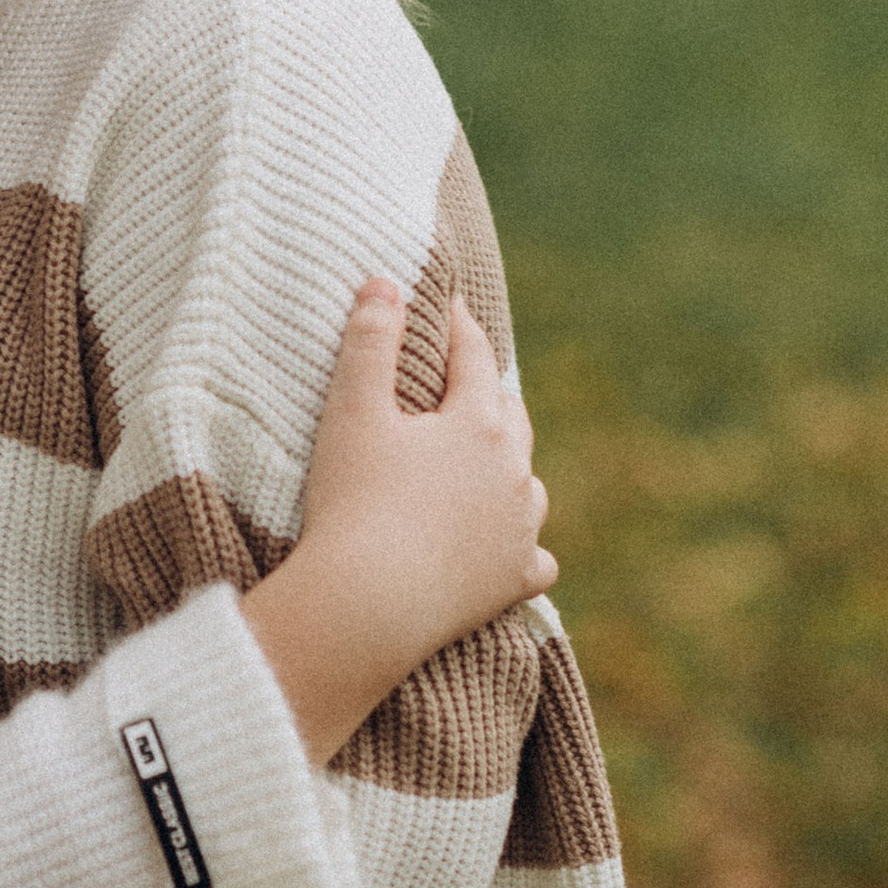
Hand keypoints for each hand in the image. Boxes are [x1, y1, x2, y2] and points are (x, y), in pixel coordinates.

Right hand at [303, 280, 555, 617]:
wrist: (368, 605)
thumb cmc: (354, 501)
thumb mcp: (352, 411)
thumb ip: (369, 342)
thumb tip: (385, 283)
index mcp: (480, 423)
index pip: (475, 357)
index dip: (459, 326)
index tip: (448, 304)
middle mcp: (514, 472)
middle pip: (511, 417)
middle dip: (490, 393)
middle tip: (468, 379)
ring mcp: (520, 529)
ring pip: (529, 485)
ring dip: (511, 468)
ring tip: (489, 463)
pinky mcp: (513, 580)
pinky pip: (535, 558)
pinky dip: (524, 546)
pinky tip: (512, 547)